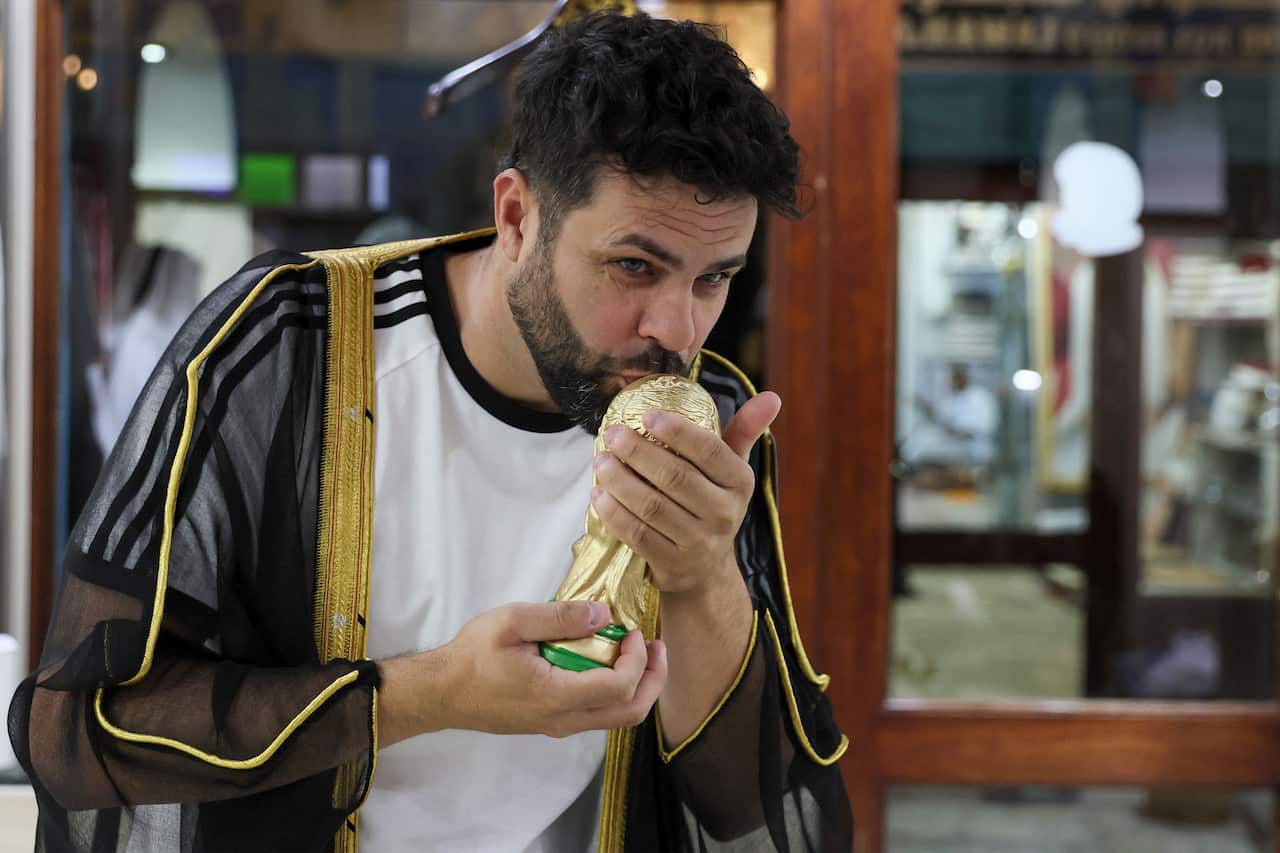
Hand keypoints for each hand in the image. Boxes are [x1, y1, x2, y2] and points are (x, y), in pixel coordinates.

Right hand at [378, 600, 666, 744]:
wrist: (442, 693)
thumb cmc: (473, 655)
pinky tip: (608, 661)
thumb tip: (603, 613)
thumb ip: (559, 617)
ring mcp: (559, 726)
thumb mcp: (513, 621)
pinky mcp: (553, 723)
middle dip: (653, 679)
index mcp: (555, 696)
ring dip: (638, 686)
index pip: (619, 687)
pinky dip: (617, 691)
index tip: (633, 630)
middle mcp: (563, 720)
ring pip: (617, 718)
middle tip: (657, 646)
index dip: (637, 659)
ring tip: (639, 652)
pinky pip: (599, 714)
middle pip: (630, 713)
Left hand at [590, 390, 781, 596]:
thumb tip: (772, 397)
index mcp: (740, 482)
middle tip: (613, 434)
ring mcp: (699, 542)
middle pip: (675, 477)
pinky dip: (614, 513)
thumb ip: (744, 431)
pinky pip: (638, 534)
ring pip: (652, 506)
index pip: (710, 451)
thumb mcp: (730, 470)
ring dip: (620, 481)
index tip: (647, 416)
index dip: (678, 431)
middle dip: (638, 452)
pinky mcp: (673, 564)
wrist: (706, 570)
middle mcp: (725, 513)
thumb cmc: (712, 503)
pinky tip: (598, 495)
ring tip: (600, 461)